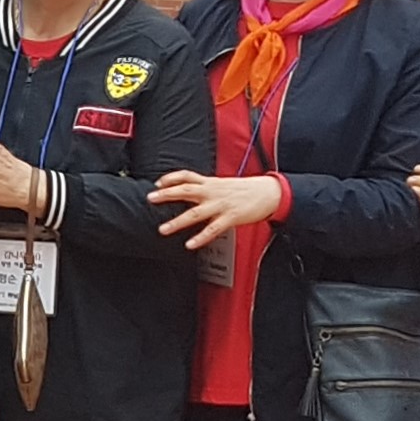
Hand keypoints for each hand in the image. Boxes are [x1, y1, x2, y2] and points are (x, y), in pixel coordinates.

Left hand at [151, 169, 288, 251]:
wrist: (269, 192)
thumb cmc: (245, 190)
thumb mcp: (223, 184)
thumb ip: (206, 188)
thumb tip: (190, 192)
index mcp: (210, 183)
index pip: (187, 176)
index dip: (170, 178)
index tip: (157, 183)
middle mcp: (213, 192)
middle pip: (185, 191)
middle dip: (166, 195)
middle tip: (150, 199)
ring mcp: (221, 205)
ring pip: (195, 213)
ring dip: (177, 222)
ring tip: (163, 229)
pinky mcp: (231, 217)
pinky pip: (212, 229)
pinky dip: (200, 237)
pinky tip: (190, 245)